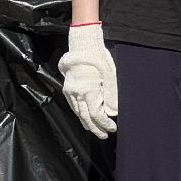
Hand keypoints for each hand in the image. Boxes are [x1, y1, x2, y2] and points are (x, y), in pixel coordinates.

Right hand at [58, 23, 118, 138]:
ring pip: (78, 113)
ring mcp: (70, 91)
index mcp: (88, 90)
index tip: (113, 128)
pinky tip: (84, 117)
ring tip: (95, 130)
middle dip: (95, 128)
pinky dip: (80, 114)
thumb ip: (111, 95)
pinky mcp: (68, 88)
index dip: (105, 123)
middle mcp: (77, 93)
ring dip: (87, 123)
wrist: (83, 45)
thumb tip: (113, 111)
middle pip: (86, 117)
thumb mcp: (110, 75)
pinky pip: (73, 106)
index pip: (96, 114)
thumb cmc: (99, 58)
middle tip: (104, 135)